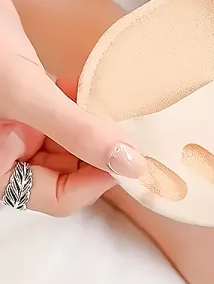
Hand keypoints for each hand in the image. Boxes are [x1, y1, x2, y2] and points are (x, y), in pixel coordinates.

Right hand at [0, 0, 145, 215]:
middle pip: (69, 171)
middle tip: (129, 130)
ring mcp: (16, 126)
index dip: (97, 180)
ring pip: (71, 142)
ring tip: (109, 105)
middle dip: (99, 151)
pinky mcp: (26, 100)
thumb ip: (77, 130)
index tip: (131, 156)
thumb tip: (130, 164)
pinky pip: (63, 114)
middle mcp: (6, 152)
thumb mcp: (25, 93)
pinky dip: (81, 103)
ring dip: (94, 125)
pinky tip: (87, 85)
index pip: (58, 197)